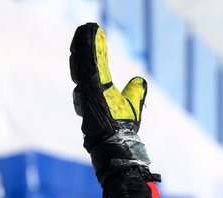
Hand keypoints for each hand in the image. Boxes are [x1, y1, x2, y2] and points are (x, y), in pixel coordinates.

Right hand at [69, 22, 158, 188]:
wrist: (117, 143)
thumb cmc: (123, 129)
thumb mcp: (132, 105)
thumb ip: (135, 92)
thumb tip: (140, 80)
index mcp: (96, 90)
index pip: (93, 66)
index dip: (93, 52)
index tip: (94, 36)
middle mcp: (89, 89)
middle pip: (83, 60)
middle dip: (83, 43)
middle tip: (85, 28)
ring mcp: (88, 89)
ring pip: (82, 60)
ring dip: (84, 43)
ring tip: (87, 28)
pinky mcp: (90, 89)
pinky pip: (88, 65)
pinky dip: (89, 50)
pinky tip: (91, 36)